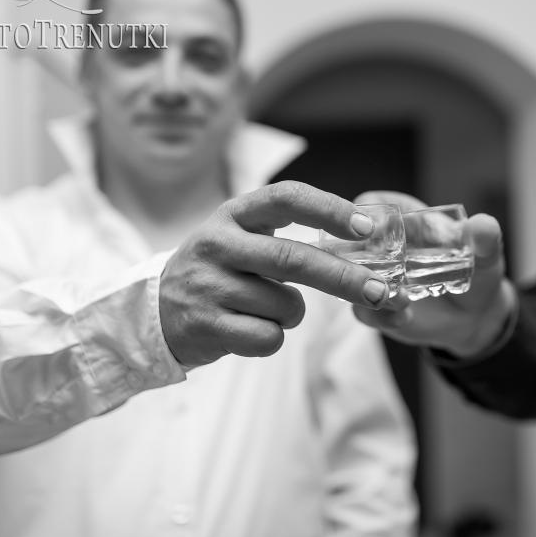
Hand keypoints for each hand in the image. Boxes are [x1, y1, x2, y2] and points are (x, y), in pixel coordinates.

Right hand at [159, 181, 390, 366]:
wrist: (154, 311)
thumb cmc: (219, 271)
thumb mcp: (242, 238)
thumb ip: (288, 234)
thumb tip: (362, 240)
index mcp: (233, 214)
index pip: (287, 198)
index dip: (329, 209)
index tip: (366, 227)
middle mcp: (218, 243)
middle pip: (293, 258)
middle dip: (343, 277)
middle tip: (380, 291)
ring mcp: (208, 284)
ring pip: (285, 305)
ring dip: (293, 314)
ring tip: (266, 308)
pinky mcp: (204, 323)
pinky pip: (267, 338)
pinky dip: (273, 338)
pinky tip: (248, 329)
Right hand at [352, 191, 516, 357]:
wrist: (475, 316)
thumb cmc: (477, 271)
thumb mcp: (486, 254)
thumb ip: (485, 239)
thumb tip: (483, 226)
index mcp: (405, 219)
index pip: (372, 202)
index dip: (368, 213)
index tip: (380, 229)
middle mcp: (382, 246)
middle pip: (349, 241)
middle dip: (360, 256)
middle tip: (385, 271)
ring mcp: (375, 277)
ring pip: (350, 278)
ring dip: (369, 288)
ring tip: (402, 299)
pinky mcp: (375, 307)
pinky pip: (364, 312)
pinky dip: (382, 316)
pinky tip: (405, 318)